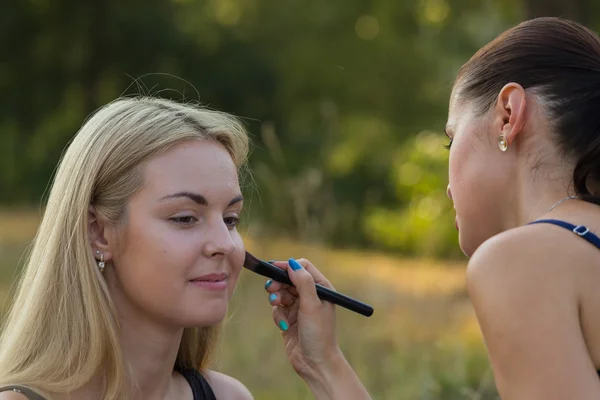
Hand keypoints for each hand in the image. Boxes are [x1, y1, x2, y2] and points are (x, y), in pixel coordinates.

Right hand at [265, 258, 341, 380]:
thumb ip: (303, 282)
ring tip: (277, 306)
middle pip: (289, 279)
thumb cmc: (319, 334)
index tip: (273, 268)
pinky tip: (284, 326)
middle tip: (271, 289)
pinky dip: (278, 315)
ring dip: (277, 299)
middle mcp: (311, 295)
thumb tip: (292, 263)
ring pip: (281, 293)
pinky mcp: (289, 319)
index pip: (303, 267)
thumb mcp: (311, 305)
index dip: (288, 266)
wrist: (315, 363)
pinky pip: (278, 309)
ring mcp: (299, 307)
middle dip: (278, 283)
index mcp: (321, 288)